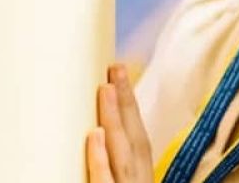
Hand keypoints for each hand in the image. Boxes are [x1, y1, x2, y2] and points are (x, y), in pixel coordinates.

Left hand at [86, 63, 155, 182]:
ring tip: (106, 87)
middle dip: (127, 101)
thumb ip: (116, 169)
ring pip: (122, 151)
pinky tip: (95, 134)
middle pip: (135, 137)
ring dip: (115, 118)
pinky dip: (100, 157)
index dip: (131, 108)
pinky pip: (104, 179)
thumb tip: (96, 137)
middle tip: (116, 67)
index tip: (120, 78)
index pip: (139, 138)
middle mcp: (139, 180)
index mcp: (143, 176)